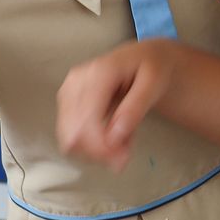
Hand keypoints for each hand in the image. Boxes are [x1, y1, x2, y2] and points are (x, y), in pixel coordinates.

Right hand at [57, 39, 173, 168]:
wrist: (143, 59)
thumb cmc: (151, 68)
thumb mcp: (153, 84)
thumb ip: (134, 109)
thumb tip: (114, 138)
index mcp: (98, 72)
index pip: (88, 118)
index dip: (102, 146)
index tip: (122, 160)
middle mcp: (76, 81)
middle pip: (74, 132)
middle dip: (99, 152)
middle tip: (125, 155)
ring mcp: (68, 92)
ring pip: (68, 138)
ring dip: (95, 151)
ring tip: (121, 144)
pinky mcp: (66, 103)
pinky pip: (70, 136)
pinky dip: (90, 145)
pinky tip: (110, 139)